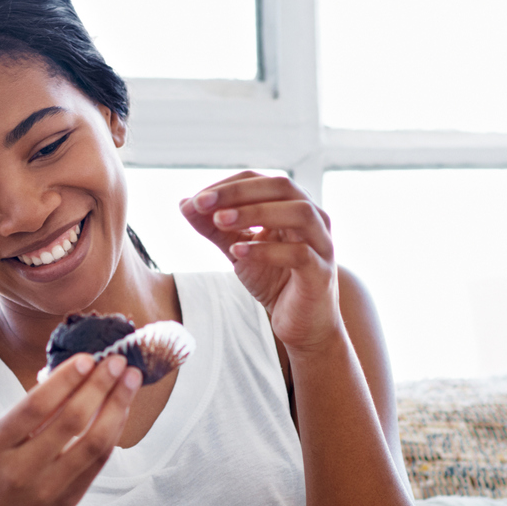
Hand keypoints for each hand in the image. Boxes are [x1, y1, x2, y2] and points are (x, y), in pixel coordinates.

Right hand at [0, 351, 140, 505]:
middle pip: (72, 422)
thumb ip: (27, 415)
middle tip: (116, 361)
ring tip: (129, 381)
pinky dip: (111, 433)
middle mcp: (22, 470)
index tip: (86, 357)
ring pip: (93, 444)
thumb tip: (69, 375)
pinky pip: (96, 464)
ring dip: (116, 408)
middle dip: (99, 386)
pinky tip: (119, 411)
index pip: (36, 407)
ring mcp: (47, 490)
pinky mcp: (66, 504)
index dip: (65, 380)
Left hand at [181, 171, 345, 355]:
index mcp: (292, 205)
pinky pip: (299, 253)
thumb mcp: (237, 248)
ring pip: (299, 213)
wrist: (300, 325)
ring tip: (220, 222)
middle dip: (238, 192)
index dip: (227, 185)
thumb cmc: (274, 280)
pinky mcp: (321, 273)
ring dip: (256, 212)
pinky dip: (267, 249)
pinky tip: (238, 253)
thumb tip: (184, 204)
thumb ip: (214, 227)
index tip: (195, 200)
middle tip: (202, 203)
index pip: (260, 180)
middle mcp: (314, 217)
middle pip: (282, 187)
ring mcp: (322, 244)